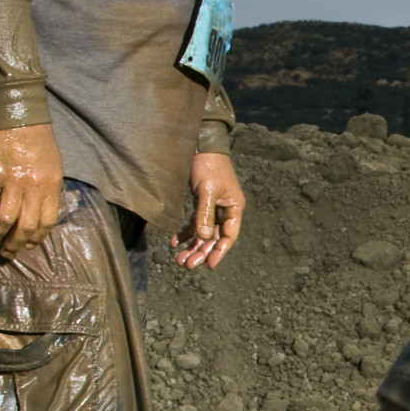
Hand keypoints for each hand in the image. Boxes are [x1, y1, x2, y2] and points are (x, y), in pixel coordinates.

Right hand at [0, 123, 63, 258]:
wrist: (19, 112)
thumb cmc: (38, 139)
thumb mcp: (54, 165)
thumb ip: (48, 189)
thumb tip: (40, 213)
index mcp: (51, 185)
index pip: (46, 223)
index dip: (35, 239)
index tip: (27, 246)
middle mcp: (34, 186)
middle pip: (26, 227)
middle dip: (14, 246)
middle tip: (5, 254)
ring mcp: (13, 180)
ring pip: (4, 220)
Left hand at [173, 152, 244, 268]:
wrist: (200, 146)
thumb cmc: (208, 166)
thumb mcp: (207, 191)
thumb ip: (205, 215)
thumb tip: (202, 238)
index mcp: (234, 207)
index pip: (228, 235)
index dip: (219, 251)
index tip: (208, 265)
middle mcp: (225, 210)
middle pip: (214, 237)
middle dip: (201, 251)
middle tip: (187, 265)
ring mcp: (213, 207)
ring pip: (203, 233)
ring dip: (192, 246)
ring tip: (180, 259)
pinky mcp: (201, 203)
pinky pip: (194, 223)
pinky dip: (185, 233)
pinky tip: (175, 242)